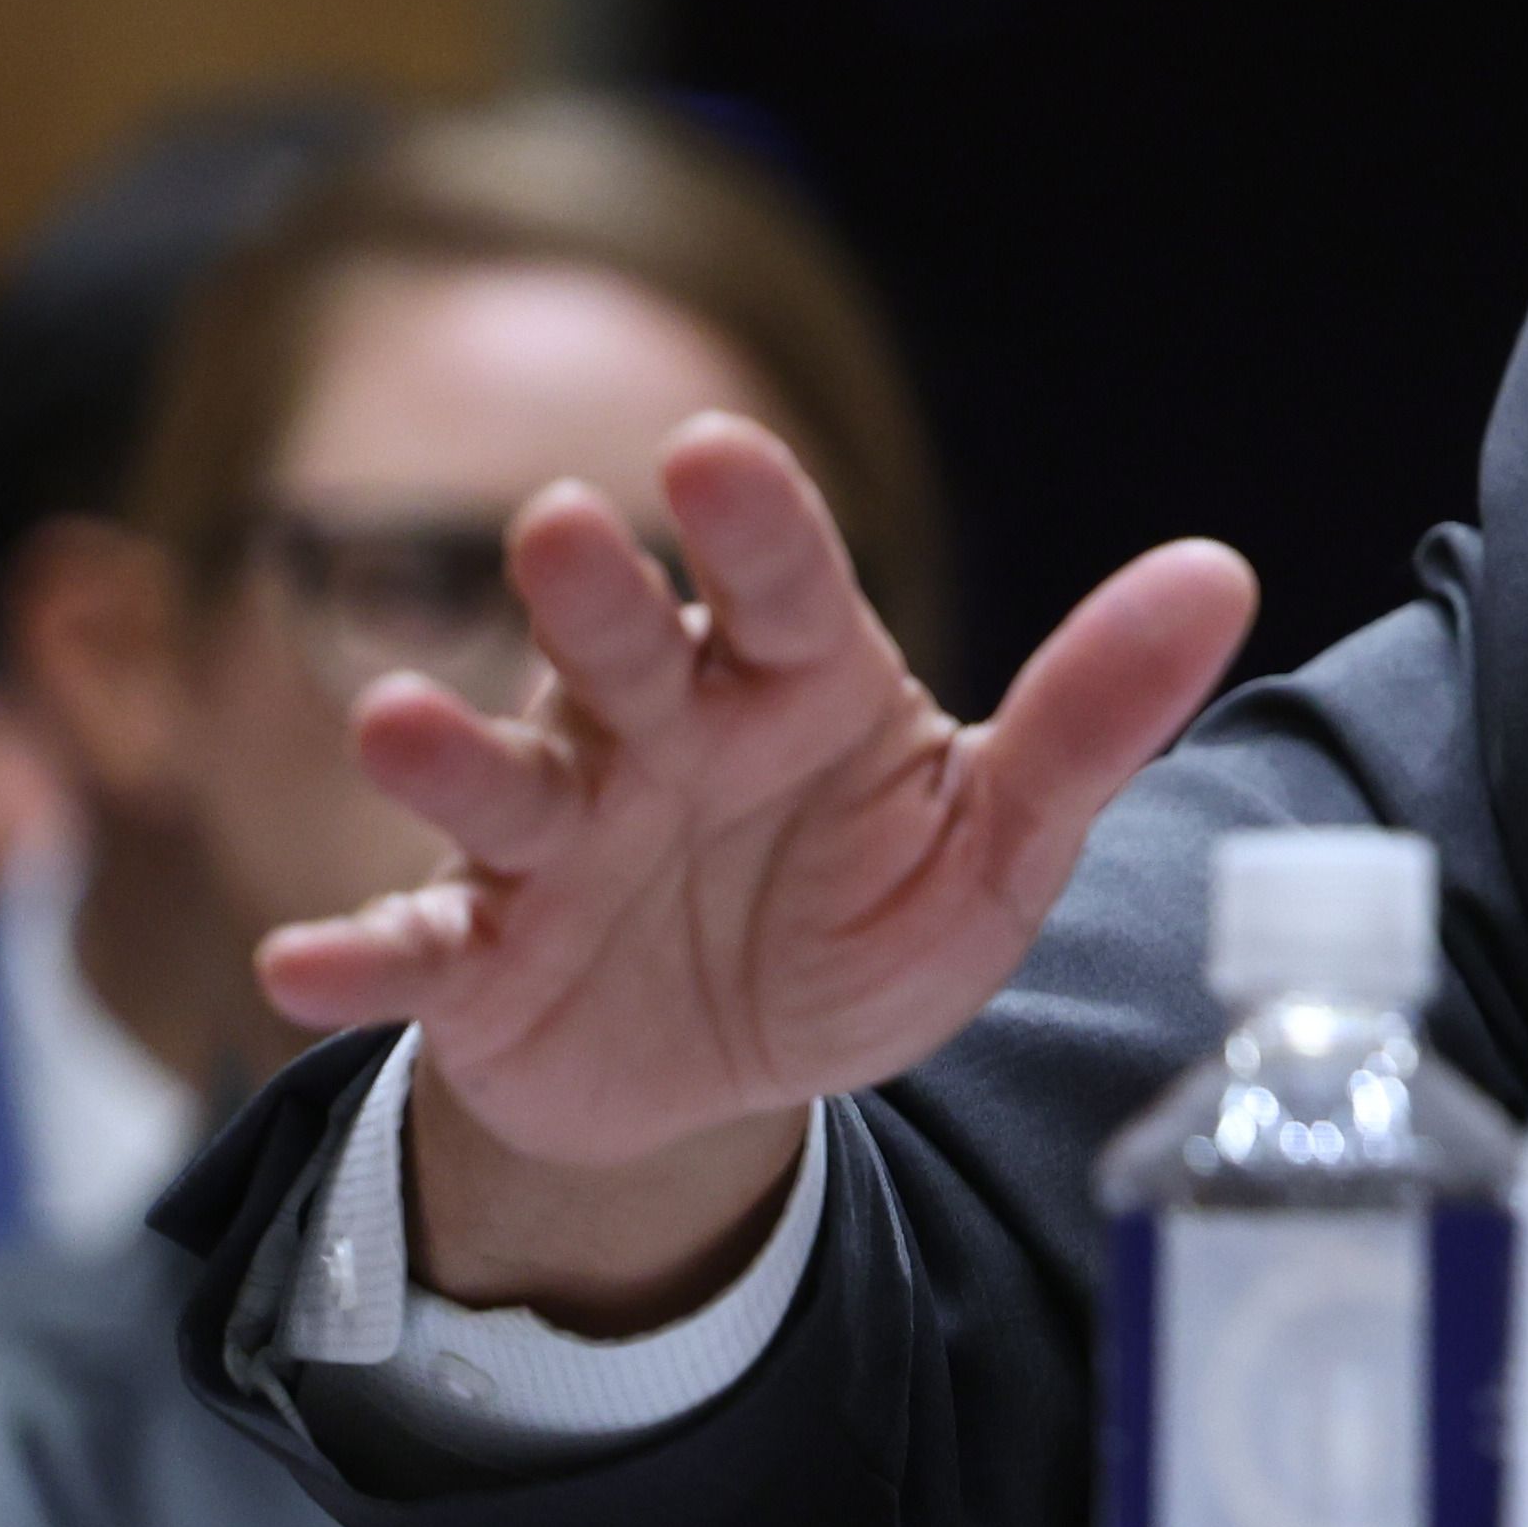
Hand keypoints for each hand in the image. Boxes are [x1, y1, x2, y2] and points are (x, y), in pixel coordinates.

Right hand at [256, 412, 1254, 1323]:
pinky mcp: (479, 960)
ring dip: (451, 755)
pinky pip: (412, 952)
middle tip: (568, 528)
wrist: (737, 1074)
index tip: (717, 451)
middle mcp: (657, 734)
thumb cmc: (863, 918)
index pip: (785, 587)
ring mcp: (556, 842)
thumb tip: (1223, 571)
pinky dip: (358, 958)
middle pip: (620, 648)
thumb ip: (1095, 716)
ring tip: (401, 724)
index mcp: (793, 685)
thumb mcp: (999, 840)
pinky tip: (304, 965)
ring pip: (499, 784)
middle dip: (591, 596)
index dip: (755, 524)